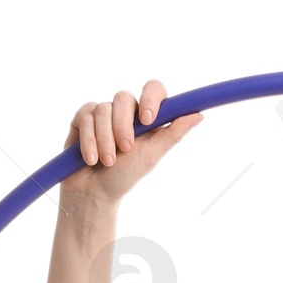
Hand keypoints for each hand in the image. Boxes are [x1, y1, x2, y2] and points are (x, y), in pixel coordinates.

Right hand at [60, 81, 201, 203]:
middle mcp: (125, 112)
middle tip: (125, 150)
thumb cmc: (124, 177)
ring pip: (103, 109)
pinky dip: (89, 140)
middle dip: (123, 126)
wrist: (94, 194)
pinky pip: (85, 116)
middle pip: (124, 97)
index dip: (150, 98)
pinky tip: (90, 158)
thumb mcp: (151, 156)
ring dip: (105, 140)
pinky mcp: (83, 118)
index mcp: (145, 117)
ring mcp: (103, 113)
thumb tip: (199, 115)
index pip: (153, 89)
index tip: (147, 119)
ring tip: (107, 162)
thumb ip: (173, 134)